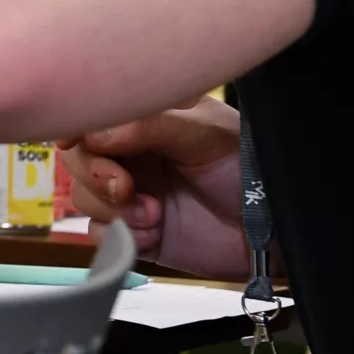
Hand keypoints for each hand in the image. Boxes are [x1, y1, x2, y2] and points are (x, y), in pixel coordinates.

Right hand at [57, 96, 249, 279]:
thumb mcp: (203, 133)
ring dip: (111, 208)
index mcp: (146, 121)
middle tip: (124, 186)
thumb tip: (91, 134)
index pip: (92, 117)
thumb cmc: (250, 169)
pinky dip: (119, 236)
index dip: (77, 128)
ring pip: (84, 198)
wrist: (275, 231)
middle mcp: (133, 155)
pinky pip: (100, 235)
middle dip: (93, 174)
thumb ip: (148, 126)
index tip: (78, 142)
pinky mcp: (138, 233)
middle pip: (77, 159)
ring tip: (153, 214)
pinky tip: (153, 233)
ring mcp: (133, 196)